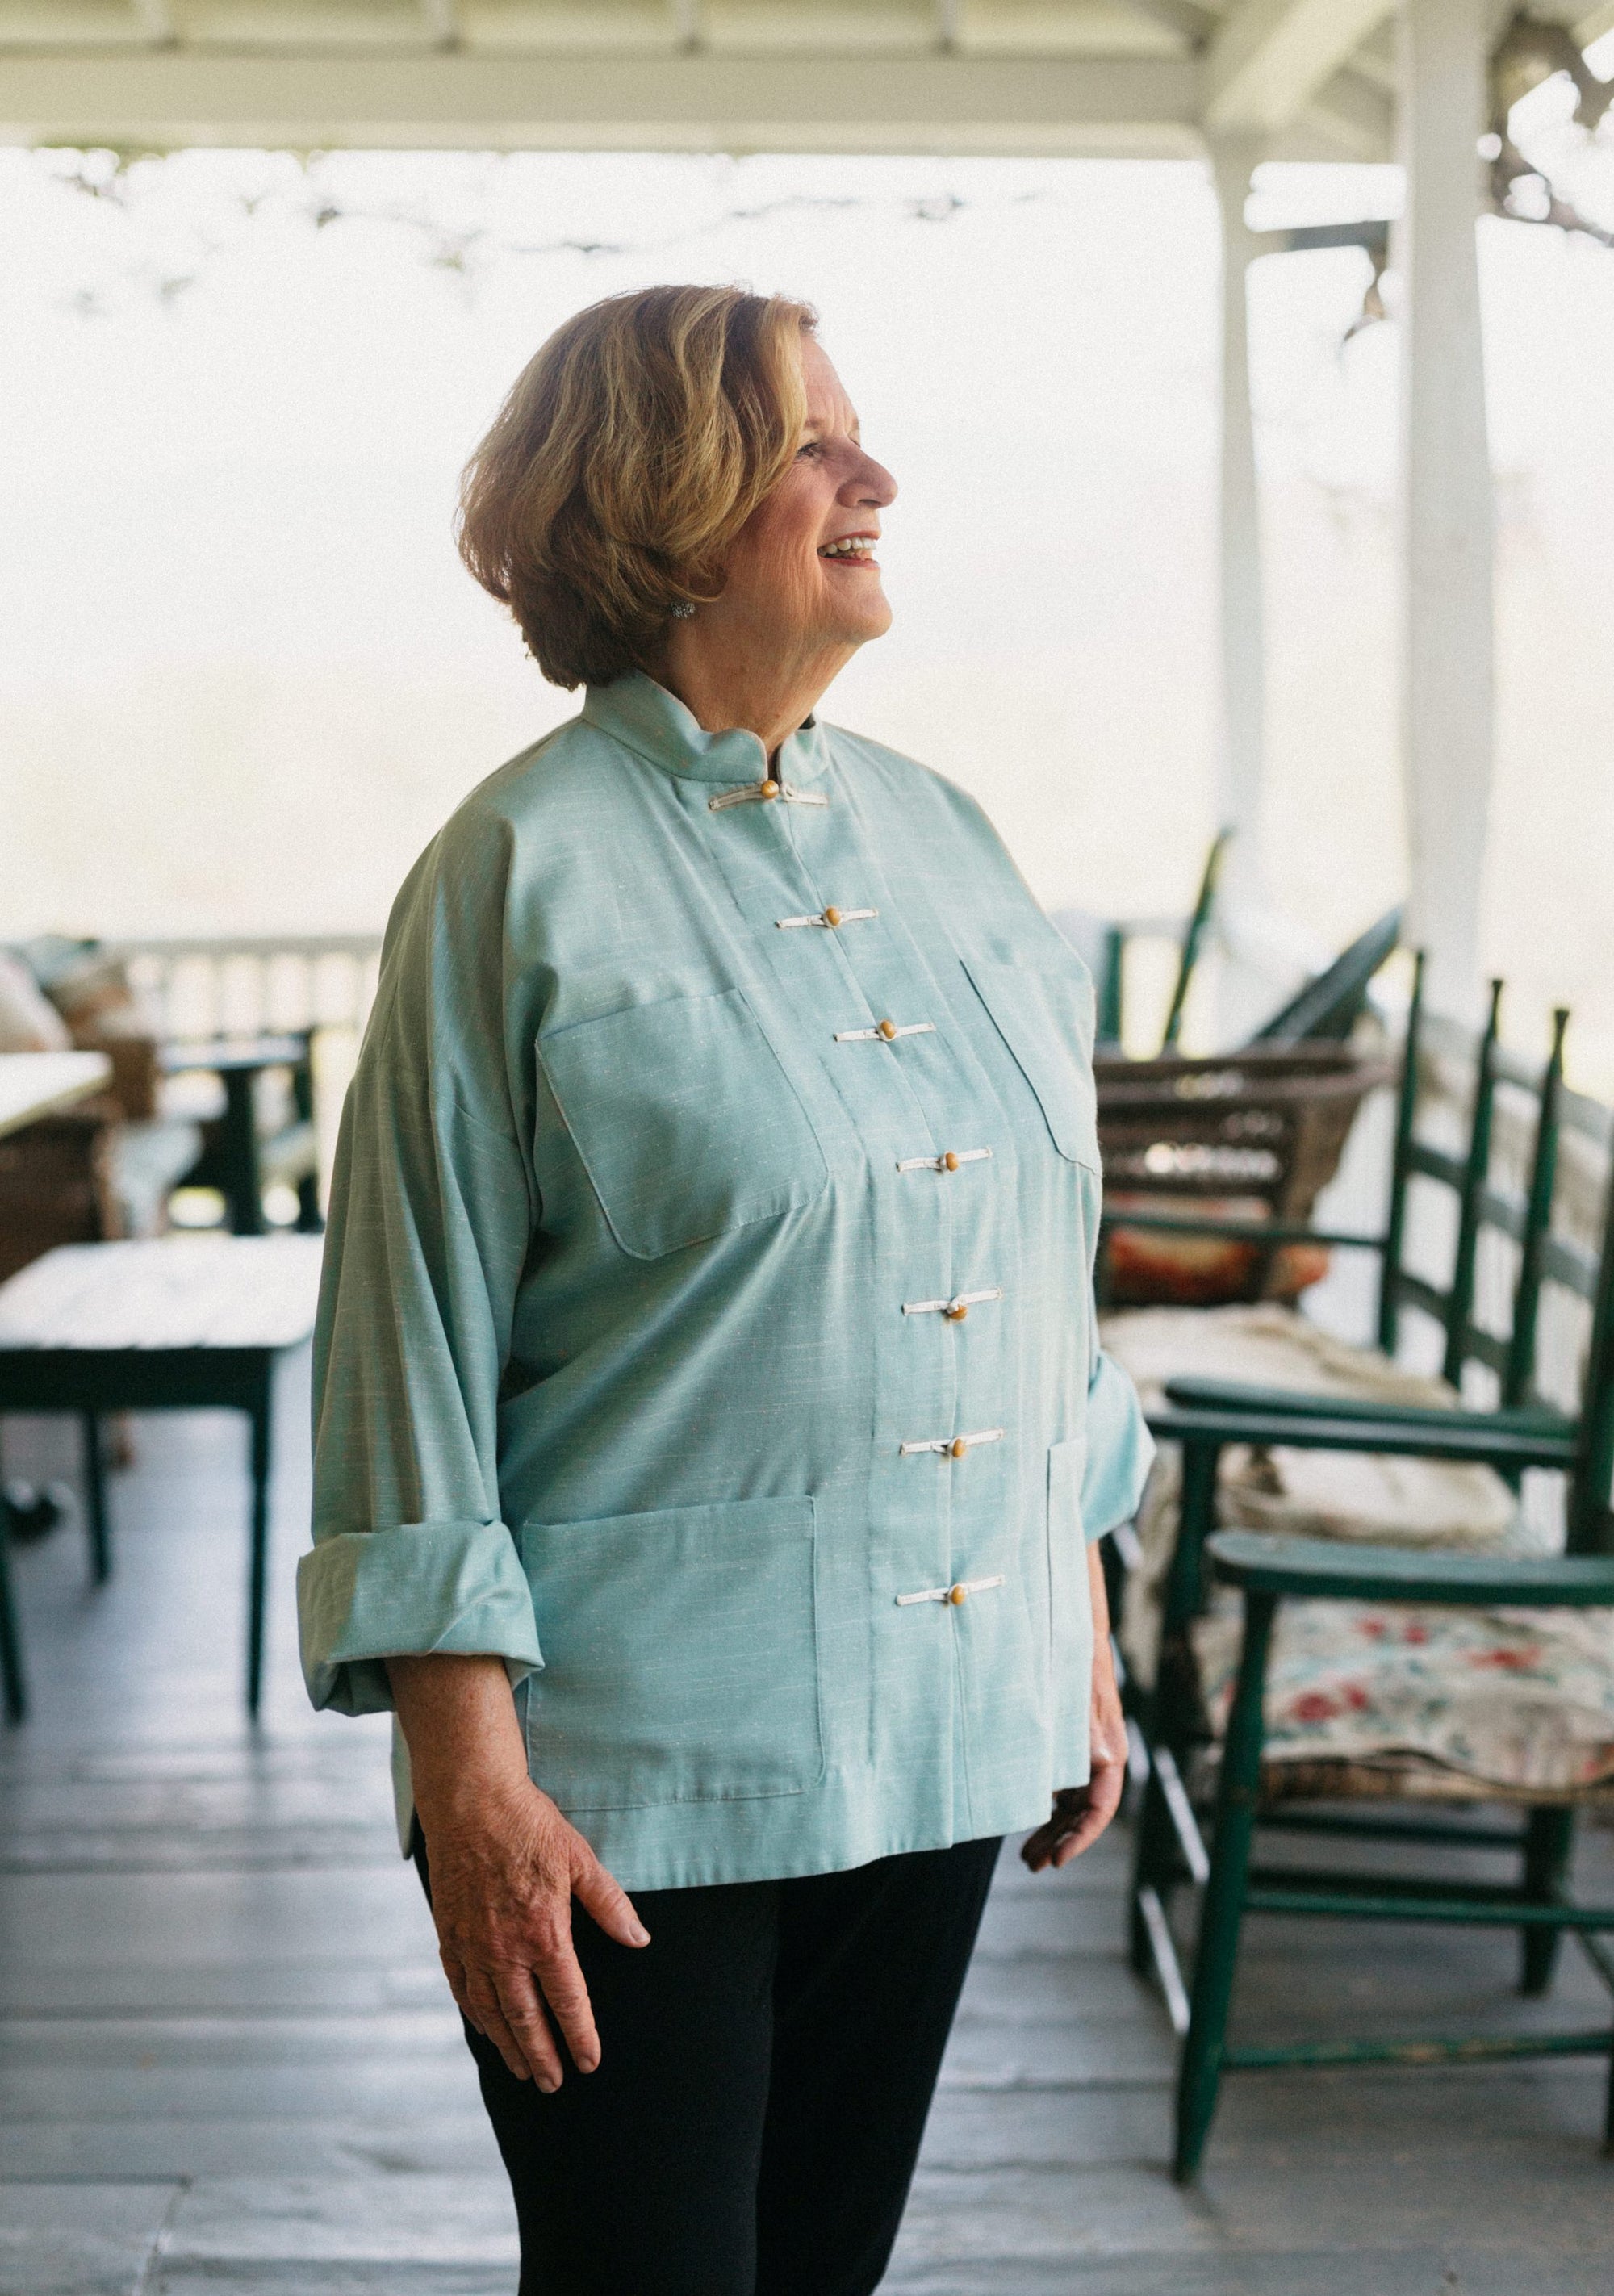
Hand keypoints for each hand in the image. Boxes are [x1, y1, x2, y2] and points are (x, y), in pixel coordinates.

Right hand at [422, 1772, 649, 2089]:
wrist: (470, 1801)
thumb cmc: (529, 1825)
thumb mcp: (580, 1859)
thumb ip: (610, 1904)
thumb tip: (639, 1938)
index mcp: (544, 1933)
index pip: (567, 2000)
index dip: (580, 2035)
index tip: (589, 2062)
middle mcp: (505, 1949)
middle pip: (526, 2019)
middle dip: (542, 2056)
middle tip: (554, 2084)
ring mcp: (473, 1945)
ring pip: (491, 2011)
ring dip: (508, 2045)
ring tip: (522, 2070)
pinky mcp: (449, 1934)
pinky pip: (461, 1987)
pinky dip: (474, 2014)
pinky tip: (484, 2028)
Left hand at [1022, 1540, 1129, 1873]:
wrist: (1066, 1589)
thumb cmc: (1060, 1633)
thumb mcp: (1063, 1683)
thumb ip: (1072, 1729)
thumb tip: (1071, 1779)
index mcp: (1103, 1736)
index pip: (1101, 1803)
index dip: (1079, 1836)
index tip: (1053, 1860)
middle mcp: (1099, 1738)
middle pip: (1088, 1805)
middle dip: (1062, 1838)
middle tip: (1031, 1862)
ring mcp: (1084, 1729)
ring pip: (1076, 1790)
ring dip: (1055, 1821)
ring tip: (1026, 1849)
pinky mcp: (1070, 1717)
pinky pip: (1066, 1769)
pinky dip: (1050, 1792)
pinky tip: (1027, 1802)